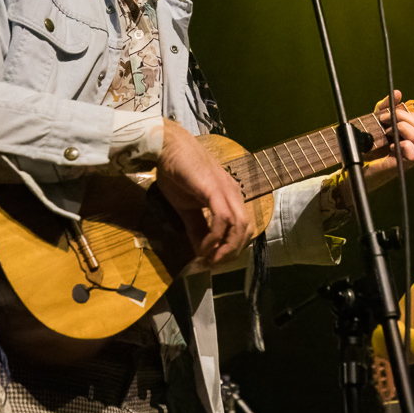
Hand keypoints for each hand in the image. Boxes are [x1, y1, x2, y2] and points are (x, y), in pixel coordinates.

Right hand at [156, 119, 251, 267]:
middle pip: (246, 229)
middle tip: (214, 264)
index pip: (243, 227)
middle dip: (232, 252)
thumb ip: (196, 228)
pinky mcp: (214, 189)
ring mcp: (226, 190)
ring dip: (226, 248)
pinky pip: (223, 218)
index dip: (232, 248)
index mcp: (230, 196)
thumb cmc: (177, 173)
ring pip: (239, 226)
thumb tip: (201, 252)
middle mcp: (234, 193)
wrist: (167, 148)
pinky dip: (216, 237)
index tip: (214, 262)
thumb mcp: (187, 207)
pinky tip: (203, 247)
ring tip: (210, 259)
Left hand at [361, 91, 413, 191]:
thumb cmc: (367, 142)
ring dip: (402, 129)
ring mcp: (409, 155)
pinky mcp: (402, 165)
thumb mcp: (375, 119)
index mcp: (411, 134)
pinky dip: (403, 146)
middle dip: (403, 117)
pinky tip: (391, 146)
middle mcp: (413, 145)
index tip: (388, 113)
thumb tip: (397, 93)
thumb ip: (386, 106)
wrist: (354, 161)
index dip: (409, 114)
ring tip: (387, 133)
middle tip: (385, 120)